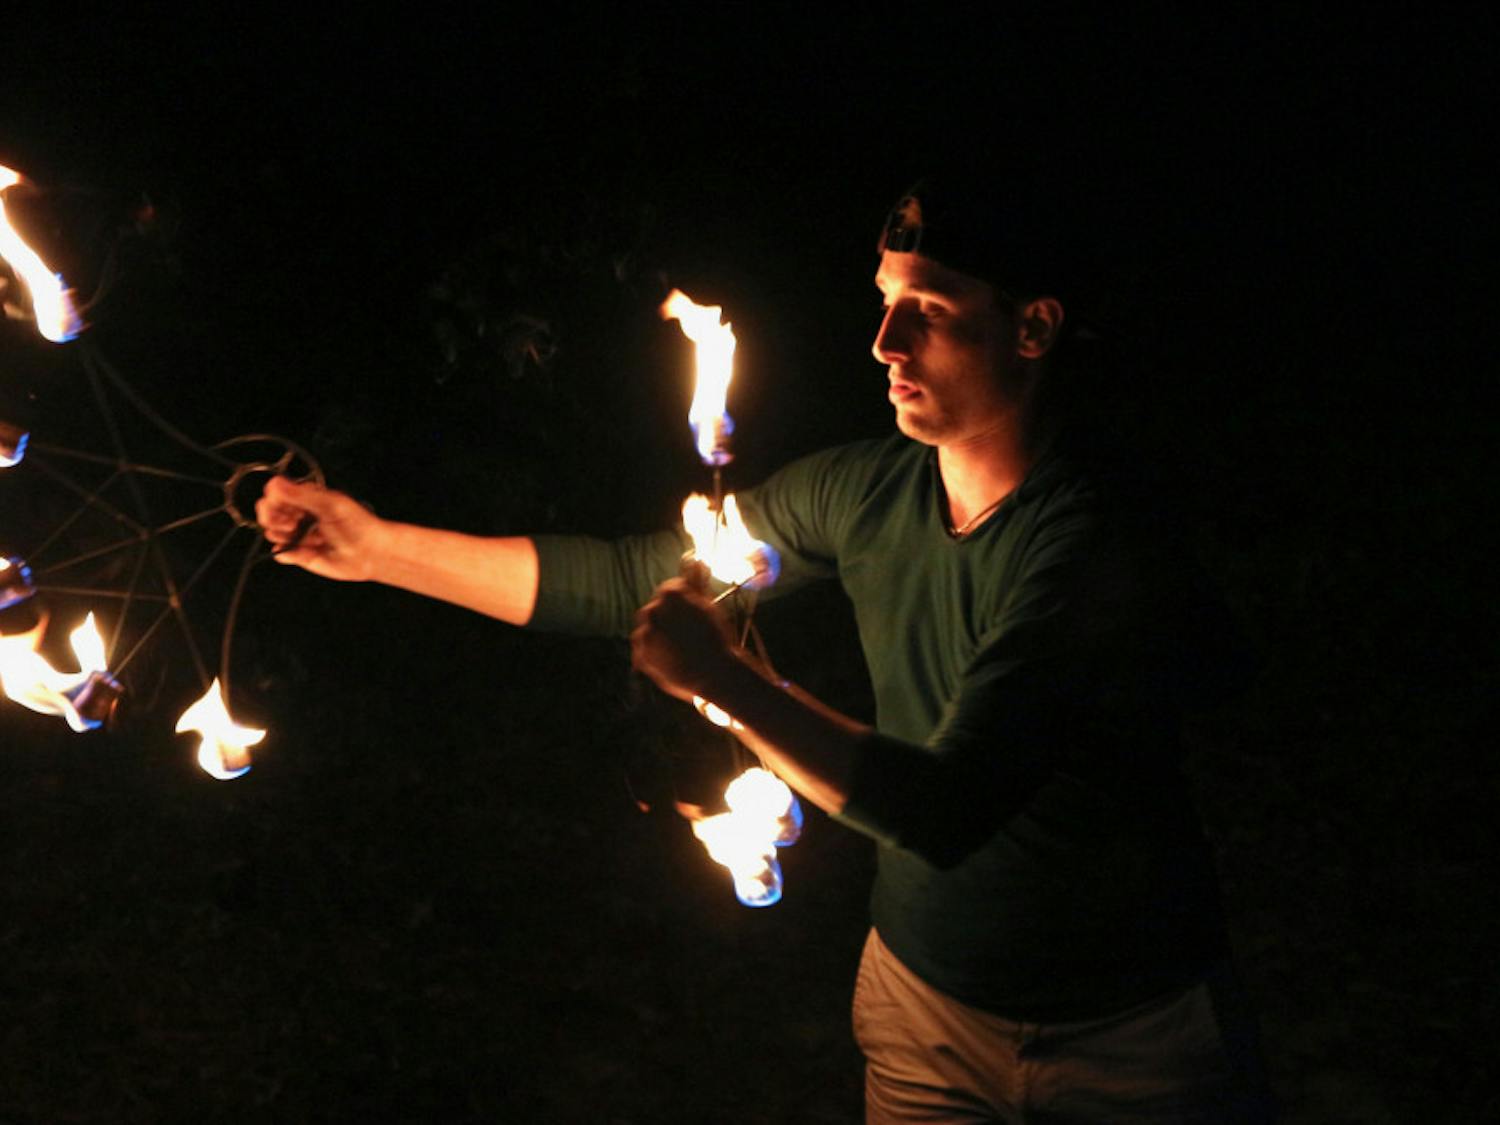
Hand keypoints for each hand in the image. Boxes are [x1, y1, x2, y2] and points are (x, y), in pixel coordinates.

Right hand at [254, 476, 387, 581]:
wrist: (371, 552)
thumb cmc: (357, 524)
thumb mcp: (329, 504)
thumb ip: (300, 495)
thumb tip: (274, 484)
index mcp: (307, 498)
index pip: (275, 494)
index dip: (273, 500)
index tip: (281, 506)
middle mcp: (301, 515)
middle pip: (270, 513)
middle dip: (273, 517)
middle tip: (290, 524)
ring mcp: (300, 535)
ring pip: (273, 533)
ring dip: (279, 534)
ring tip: (299, 535)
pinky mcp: (301, 554)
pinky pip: (282, 553)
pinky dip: (284, 552)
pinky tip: (296, 551)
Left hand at [631, 573, 737, 702]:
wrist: (714, 673)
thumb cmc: (715, 637)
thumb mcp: (709, 606)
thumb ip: (698, 582)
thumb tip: (697, 560)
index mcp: (669, 594)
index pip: (670, 589)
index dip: (683, 602)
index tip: (692, 614)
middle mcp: (652, 610)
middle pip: (656, 609)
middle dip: (668, 618)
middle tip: (687, 633)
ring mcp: (644, 634)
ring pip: (648, 629)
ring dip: (659, 635)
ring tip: (681, 648)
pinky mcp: (641, 656)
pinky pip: (643, 651)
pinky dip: (654, 653)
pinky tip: (672, 659)